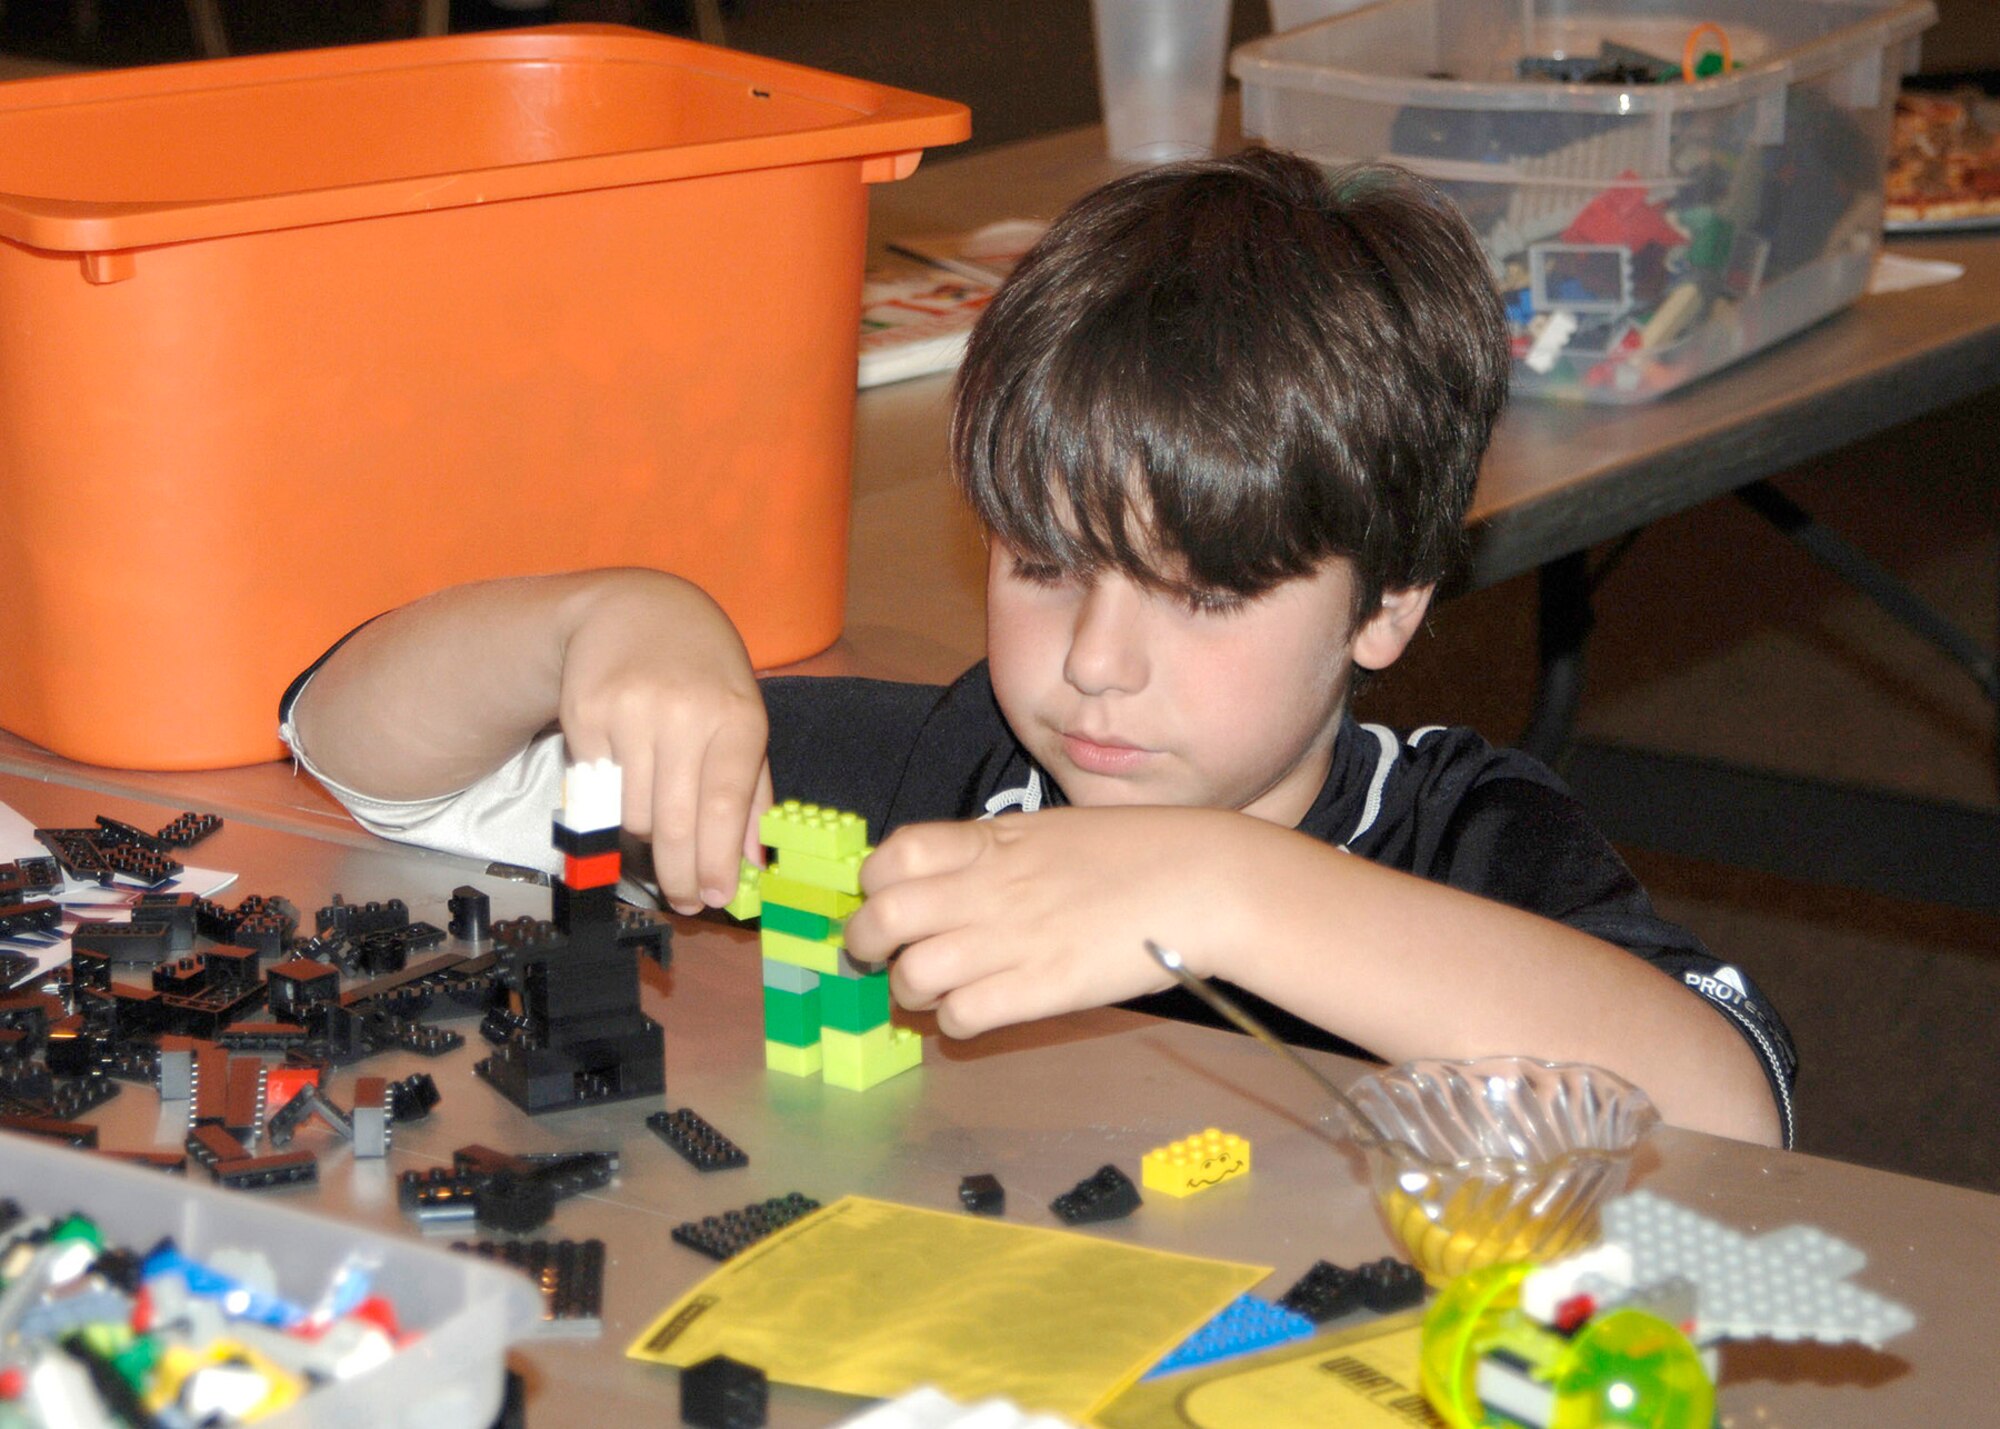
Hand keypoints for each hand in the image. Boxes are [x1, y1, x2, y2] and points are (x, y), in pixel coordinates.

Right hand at [556, 571, 772, 913]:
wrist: (637, 607)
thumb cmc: (704, 673)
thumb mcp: (744, 717)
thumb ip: (752, 792)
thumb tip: (750, 862)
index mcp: (737, 716)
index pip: (724, 805)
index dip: (716, 861)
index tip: (713, 900)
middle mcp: (684, 713)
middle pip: (675, 821)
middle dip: (679, 874)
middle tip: (683, 901)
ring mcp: (630, 712)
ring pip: (631, 813)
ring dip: (644, 840)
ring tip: (657, 835)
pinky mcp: (583, 714)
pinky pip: (597, 791)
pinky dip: (610, 805)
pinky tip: (625, 787)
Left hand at [842, 806, 1252, 1037]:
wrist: (1202, 882)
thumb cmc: (1138, 853)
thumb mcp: (1052, 832)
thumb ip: (994, 854)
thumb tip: (949, 879)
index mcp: (992, 842)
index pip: (892, 856)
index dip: (874, 882)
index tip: (884, 898)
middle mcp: (989, 889)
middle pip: (882, 920)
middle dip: (863, 944)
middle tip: (873, 956)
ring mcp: (1012, 941)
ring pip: (912, 976)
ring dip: (911, 989)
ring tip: (934, 989)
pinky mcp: (1040, 990)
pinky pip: (961, 1016)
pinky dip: (955, 1021)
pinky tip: (975, 1011)